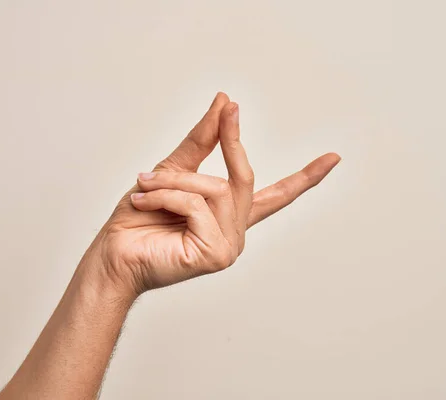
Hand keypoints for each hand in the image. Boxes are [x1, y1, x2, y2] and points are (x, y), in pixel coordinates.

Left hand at [97, 93, 339, 294]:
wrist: (112, 253)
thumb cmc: (138, 217)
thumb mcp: (171, 168)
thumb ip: (203, 139)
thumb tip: (225, 102)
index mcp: (228, 214)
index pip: (276, 195)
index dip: (305, 178)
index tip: (333, 158)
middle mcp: (235, 231)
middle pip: (245, 177)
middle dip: (232, 141)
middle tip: (231, 109)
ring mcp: (229, 245)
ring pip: (216, 188)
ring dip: (173, 181)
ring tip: (143, 186)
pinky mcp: (217, 254)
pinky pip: (198, 205)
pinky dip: (166, 196)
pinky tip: (145, 202)